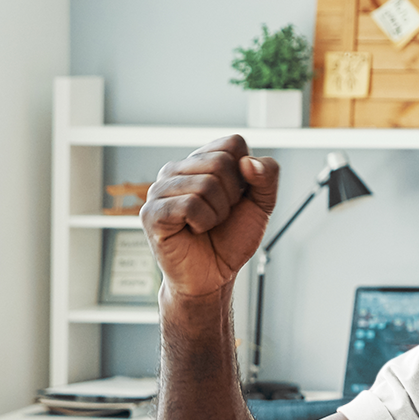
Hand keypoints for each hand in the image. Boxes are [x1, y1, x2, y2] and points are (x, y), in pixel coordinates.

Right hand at [141, 135, 279, 302]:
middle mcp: (176, 169)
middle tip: (220, 216)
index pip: (233, 144)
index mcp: (200, 161)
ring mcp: (160, 189)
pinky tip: (193, 230)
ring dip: (218, 213)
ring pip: (206, 185)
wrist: (214, 276)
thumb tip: (248, 162)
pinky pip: (190, 205)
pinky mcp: (151, 213)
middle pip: (221, 163)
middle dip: (232, 197)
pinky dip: (203, 222)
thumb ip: (267, 178)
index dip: (246, 175)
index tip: (236, 198)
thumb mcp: (261, 205)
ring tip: (205, 225)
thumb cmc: (230, 240)